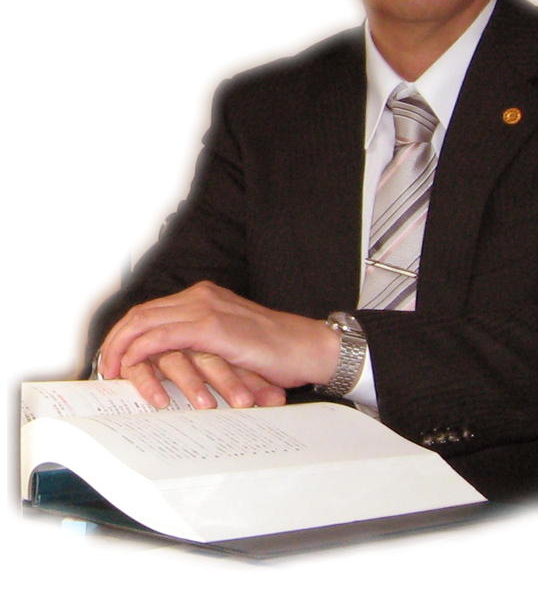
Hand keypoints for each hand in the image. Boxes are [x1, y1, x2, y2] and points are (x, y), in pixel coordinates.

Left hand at [98, 281, 339, 405]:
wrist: (307, 348)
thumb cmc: (277, 351)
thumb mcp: (232, 342)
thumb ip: (204, 344)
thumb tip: (177, 364)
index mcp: (207, 296)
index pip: (153, 309)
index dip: (128, 332)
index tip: (115, 355)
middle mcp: (202, 296)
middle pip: (142, 312)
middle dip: (115, 338)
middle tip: (103, 365)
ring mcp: (207, 308)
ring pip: (145, 320)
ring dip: (120, 346)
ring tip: (110, 369)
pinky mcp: (213, 327)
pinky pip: (162, 336)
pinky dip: (140, 350)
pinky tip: (131, 364)